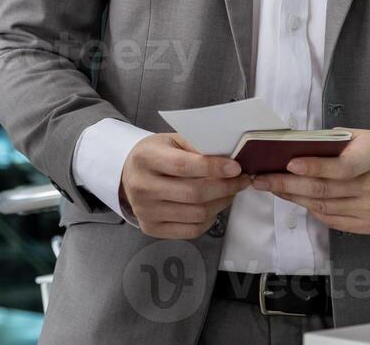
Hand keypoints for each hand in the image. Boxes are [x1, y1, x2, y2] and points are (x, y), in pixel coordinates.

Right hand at [118, 133, 250, 238]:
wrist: (129, 174)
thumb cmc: (156, 154)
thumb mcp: (172, 140)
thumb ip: (196, 146)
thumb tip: (229, 158)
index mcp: (145, 158)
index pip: (184, 166)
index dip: (214, 168)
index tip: (236, 168)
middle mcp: (141, 186)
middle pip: (193, 194)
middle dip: (225, 188)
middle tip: (240, 181)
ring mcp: (145, 211)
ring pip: (196, 214)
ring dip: (221, 203)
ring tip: (229, 192)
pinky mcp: (150, 228)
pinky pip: (191, 231)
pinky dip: (209, 220)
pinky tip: (212, 207)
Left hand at [251, 128, 369, 234]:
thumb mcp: (360, 136)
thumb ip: (330, 144)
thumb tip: (290, 149)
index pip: (342, 167)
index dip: (314, 167)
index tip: (288, 164)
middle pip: (326, 191)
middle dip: (288, 185)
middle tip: (261, 179)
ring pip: (325, 208)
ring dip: (294, 198)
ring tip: (272, 188)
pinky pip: (333, 220)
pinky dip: (311, 209)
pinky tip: (296, 199)